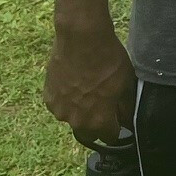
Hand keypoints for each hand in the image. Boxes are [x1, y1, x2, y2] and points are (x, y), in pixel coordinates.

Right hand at [44, 21, 136, 145]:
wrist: (82, 37)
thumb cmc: (108, 59)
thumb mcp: (126, 83)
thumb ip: (126, 106)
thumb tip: (127, 119)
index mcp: (99, 121)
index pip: (110, 138)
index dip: (116, 128)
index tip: (117, 119)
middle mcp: (77, 122)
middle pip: (89, 133)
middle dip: (96, 124)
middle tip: (101, 105)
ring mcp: (60, 110)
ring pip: (73, 118)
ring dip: (79, 111)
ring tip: (85, 89)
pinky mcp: (48, 97)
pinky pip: (60, 105)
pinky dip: (66, 99)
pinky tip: (72, 82)